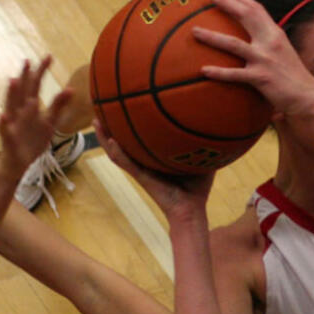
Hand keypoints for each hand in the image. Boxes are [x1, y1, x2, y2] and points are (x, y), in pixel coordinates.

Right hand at [0, 57, 71, 174]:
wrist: (17, 162)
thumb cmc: (32, 140)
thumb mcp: (50, 122)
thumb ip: (58, 106)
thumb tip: (71, 89)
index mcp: (28, 107)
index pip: (35, 86)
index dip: (41, 72)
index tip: (49, 56)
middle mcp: (19, 112)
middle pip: (22, 91)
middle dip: (25, 76)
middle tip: (28, 60)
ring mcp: (12, 124)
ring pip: (11, 107)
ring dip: (12, 94)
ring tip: (14, 80)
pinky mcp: (8, 139)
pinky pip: (5, 131)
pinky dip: (3, 123)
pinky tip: (3, 116)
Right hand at [93, 118, 213, 224]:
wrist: (192, 210)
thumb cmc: (197, 188)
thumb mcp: (202, 160)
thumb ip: (205, 143)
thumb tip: (217, 123)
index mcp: (154, 158)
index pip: (139, 137)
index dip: (129, 122)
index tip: (124, 103)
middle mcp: (143, 162)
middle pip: (121, 141)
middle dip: (111, 125)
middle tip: (101, 106)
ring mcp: (140, 170)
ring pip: (116, 151)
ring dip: (105, 137)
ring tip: (96, 121)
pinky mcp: (141, 178)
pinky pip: (126, 164)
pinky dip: (118, 152)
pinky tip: (110, 141)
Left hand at [196, 0, 313, 120]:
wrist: (308, 97)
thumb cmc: (294, 78)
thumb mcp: (285, 54)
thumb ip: (271, 45)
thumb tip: (256, 42)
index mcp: (276, 35)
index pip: (258, 9)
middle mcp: (270, 42)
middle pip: (245, 16)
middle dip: (226, 3)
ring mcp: (264, 59)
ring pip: (232, 44)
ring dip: (211, 36)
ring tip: (194, 31)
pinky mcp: (260, 77)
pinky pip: (234, 74)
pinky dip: (218, 72)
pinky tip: (203, 71)